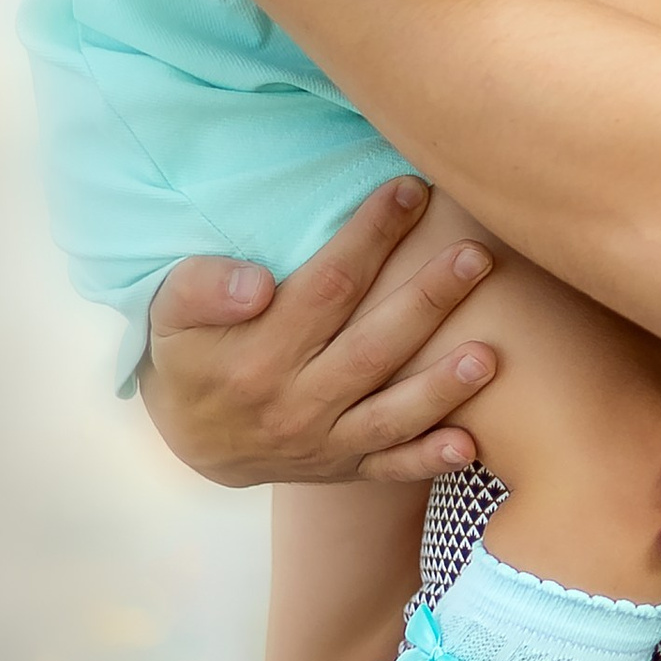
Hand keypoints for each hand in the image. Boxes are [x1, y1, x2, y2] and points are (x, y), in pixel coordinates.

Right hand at [141, 177, 498, 484]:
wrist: (195, 443)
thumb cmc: (192, 354)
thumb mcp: (170, 313)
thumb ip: (203, 287)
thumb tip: (256, 283)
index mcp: (257, 356)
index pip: (327, 287)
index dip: (372, 237)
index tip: (411, 191)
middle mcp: (295, 403)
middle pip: (373, 346)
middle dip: (429, 300)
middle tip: (476, 256)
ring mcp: (323, 441)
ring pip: (390, 414)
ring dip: (441, 387)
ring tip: (490, 355)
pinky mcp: (345, 468)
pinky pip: (390, 469)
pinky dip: (428, 460)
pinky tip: (470, 446)